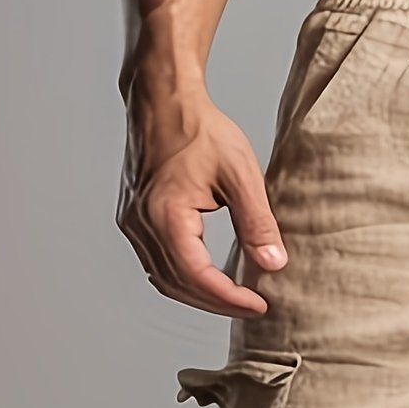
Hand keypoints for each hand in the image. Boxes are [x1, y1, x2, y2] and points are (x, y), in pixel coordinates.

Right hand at [117, 86, 286, 316]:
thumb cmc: (199, 128)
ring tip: (236, 299)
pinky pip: (158, 264)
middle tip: (253, 307)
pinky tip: (210, 281)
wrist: (164, 99)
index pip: (197, 275)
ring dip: (201, 296)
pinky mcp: (136, 219)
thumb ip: (258, 222)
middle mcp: (142, 223)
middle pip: (179, 285)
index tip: (259, 305)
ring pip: (165, 279)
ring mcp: (134, 222)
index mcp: (165, 213)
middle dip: (218, 303)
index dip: (229, 298)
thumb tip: (274, 263)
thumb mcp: (240, 174)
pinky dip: (185, 279)